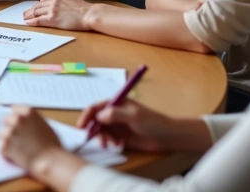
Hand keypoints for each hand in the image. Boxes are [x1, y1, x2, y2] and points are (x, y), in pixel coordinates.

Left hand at [0, 106, 64, 169]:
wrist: (49, 160)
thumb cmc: (51, 145)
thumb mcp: (44, 125)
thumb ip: (32, 120)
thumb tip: (26, 122)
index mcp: (27, 112)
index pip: (15, 109)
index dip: (16, 117)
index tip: (18, 123)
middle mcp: (17, 119)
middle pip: (6, 120)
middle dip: (10, 127)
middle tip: (18, 137)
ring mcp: (9, 132)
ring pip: (1, 134)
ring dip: (7, 140)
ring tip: (18, 148)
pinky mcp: (4, 145)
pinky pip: (1, 147)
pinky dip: (6, 152)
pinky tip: (16, 155)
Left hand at [23, 0, 94, 30]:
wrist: (90, 14)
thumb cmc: (85, 10)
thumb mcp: (73, 1)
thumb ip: (64, 2)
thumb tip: (60, 8)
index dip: (38, 4)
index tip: (34, 8)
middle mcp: (54, 0)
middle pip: (38, 5)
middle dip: (31, 10)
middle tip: (26, 14)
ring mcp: (53, 9)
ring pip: (37, 12)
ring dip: (29, 15)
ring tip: (25, 18)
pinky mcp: (53, 19)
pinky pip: (39, 20)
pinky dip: (32, 21)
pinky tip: (29, 23)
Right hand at [75, 98, 191, 152]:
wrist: (168, 137)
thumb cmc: (153, 122)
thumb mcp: (134, 116)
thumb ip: (115, 114)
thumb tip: (98, 116)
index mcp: (116, 103)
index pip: (96, 107)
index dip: (87, 116)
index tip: (81, 127)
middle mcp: (114, 113)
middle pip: (95, 120)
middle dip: (95, 131)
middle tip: (101, 142)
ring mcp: (117, 125)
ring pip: (100, 131)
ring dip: (103, 139)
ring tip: (112, 145)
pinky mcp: (120, 136)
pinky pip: (108, 139)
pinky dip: (109, 143)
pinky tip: (119, 146)